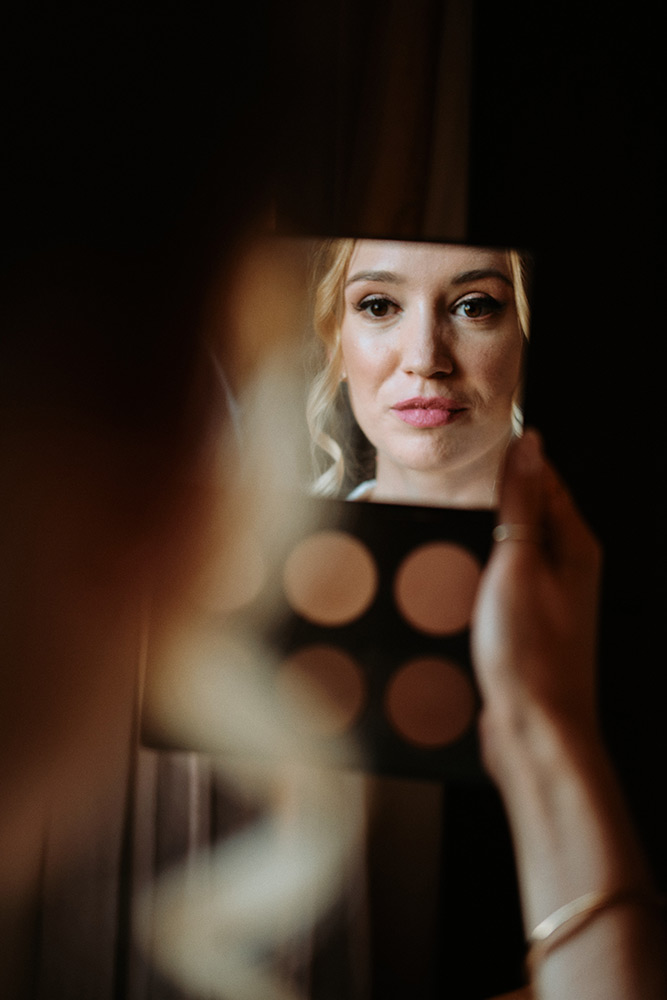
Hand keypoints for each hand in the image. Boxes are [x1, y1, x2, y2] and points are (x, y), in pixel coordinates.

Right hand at [471, 430, 601, 778]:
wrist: (535, 730)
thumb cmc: (529, 653)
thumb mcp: (518, 563)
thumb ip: (521, 503)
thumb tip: (530, 444)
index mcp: (574, 545)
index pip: (544, 481)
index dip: (507, 467)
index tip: (468, 462)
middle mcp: (568, 569)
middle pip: (524, 516)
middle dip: (485, 507)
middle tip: (445, 506)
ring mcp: (548, 600)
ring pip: (507, 553)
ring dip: (475, 547)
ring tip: (443, 548)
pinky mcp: (526, 627)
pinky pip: (498, 587)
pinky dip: (474, 580)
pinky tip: (449, 588)